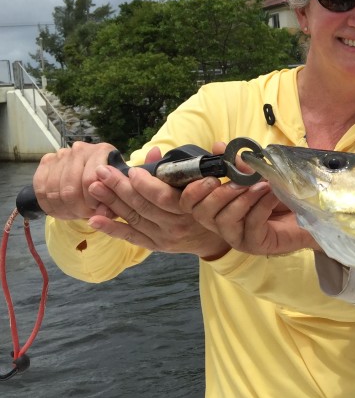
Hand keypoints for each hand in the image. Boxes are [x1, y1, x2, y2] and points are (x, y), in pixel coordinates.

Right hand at [32, 141, 119, 220]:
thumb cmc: (108, 184)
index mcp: (102, 151)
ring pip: (54, 190)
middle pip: (70, 188)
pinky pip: (40, 187)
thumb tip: (101, 212)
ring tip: (72, 214)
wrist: (94, 175)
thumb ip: (111, 202)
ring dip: (62, 208)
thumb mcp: (115, 194)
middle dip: (76, 208)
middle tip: (82, 215)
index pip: (89, 181)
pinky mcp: (46, 162)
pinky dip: (48, 204)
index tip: (95, 210)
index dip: (91, 202)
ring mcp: (61, 155)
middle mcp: (80, 149)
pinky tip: (58, 210)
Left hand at [86, 146, 229, 257]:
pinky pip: (131, 237)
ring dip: (111, 202)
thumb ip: (180, 168)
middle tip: (102, 172)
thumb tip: (154, 151)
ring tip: (94, 187)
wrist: (216, 239)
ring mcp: (164, 237)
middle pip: (143, 205)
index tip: (132, 169)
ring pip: (133, 218)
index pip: (163, 196)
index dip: (145, 183)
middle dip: (119, 187)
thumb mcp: (204, 185)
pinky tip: (94, 220)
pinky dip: (111, 228)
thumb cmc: (210, 205)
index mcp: (189, 207)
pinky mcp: (155, 246)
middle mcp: (176, 224)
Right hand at [186, 142, 319, 256]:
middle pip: (202, 214)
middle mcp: (222, 224)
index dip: (193, 190)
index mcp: (217, 206)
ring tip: (261, 186)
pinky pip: (251, 225)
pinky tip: (273, 194)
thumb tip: (219, 147)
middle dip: (218, 194)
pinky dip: (261, 206)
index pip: (190, 203)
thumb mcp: (258, 174)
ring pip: (224, 221)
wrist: (309, 212)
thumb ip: (238, 163)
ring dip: (242, 199)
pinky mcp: (255, 245)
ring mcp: (237, 237)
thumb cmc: (280, 194)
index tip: (211, 175)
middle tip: (238, 181)